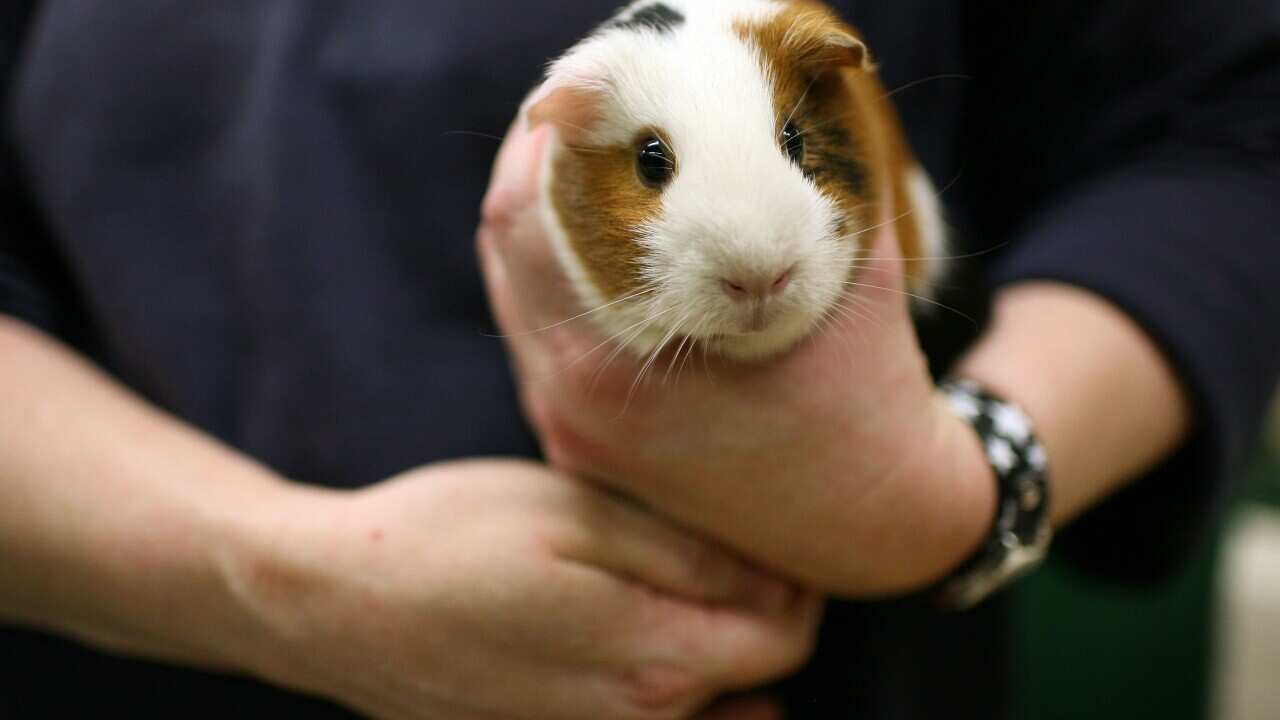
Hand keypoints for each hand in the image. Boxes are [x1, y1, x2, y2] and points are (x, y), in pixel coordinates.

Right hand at [231, 460, 818, 719]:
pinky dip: (668, 684)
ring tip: (681, 579)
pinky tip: (635, 631)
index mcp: (655, 661)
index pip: (786, 639)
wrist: (329, 603)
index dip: (795, 578)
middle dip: (760, 610)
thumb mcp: (578, 515)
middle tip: (726, 539)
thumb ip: (686, 554)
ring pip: (705, 708)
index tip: (767, 525)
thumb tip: (776, 577)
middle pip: (753, 678)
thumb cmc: (450, 538)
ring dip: (717, 648)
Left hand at [477, 122, 993, 595]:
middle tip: (578, 125)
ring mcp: (572, 434)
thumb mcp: (849, 274)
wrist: (875, 517)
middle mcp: (569, 403)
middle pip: (505, 257)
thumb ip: (822, 177)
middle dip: (535, 178)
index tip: (575, 99)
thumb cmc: (867, 401)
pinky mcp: (588, 452)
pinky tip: (604, 258)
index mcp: (605, 361)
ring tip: (587, 179)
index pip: (521, 222)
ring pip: (520, 303)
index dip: (538, 144)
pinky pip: (544, 349)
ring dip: (544, 234)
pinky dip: (560, 292)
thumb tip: (809, 94)